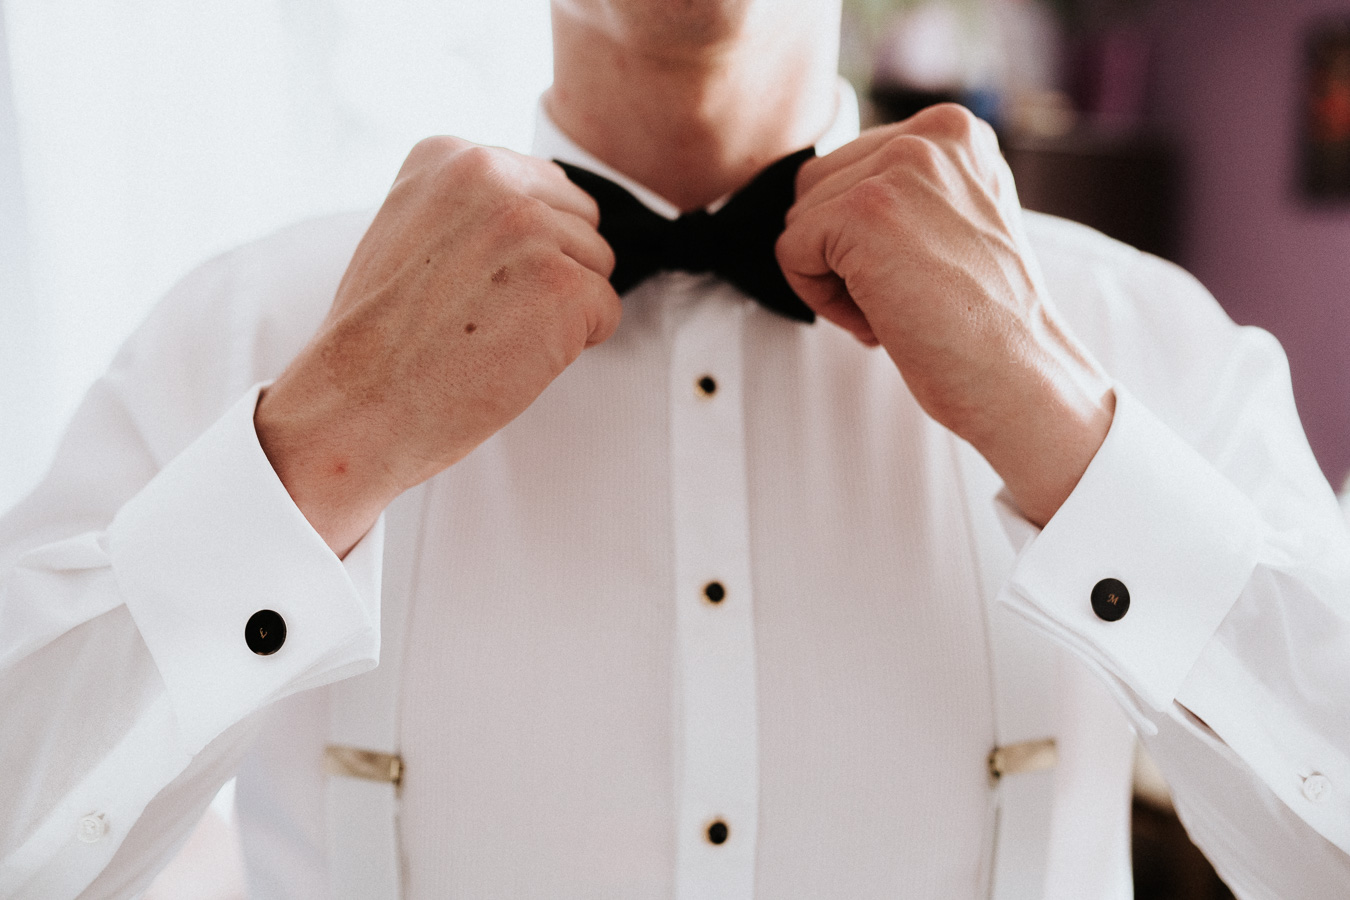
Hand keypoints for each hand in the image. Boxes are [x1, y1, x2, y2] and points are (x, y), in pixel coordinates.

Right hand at [256, 138, 619, 554]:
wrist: (357, 406)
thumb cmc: (378, 337)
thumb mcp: (407, 230)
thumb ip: (473, 206)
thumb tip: (548, 202)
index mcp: (451, 155)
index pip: (543, 186)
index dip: (523, 247)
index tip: (470, 282)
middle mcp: (492, 176)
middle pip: (580, 219)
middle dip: (553, 269)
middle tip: (489, 313)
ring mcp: (530, 229)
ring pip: (597, 265)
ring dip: (562, 308)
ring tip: (494, 334)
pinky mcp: (563, 286)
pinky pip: (606, 311)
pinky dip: (573, 345)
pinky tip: (514, 357)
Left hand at [776, 104, 1113, 525]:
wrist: (1018, 374)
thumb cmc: (984, 319)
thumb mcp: (955, 220)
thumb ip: (904, 191)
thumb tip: (826, 196)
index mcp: (952, 130)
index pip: (850, 168)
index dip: (864, 238)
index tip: (917, 273)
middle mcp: (928, 133)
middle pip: (816, 186)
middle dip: (840, 251)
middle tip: (901, 296)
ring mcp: (898, 166)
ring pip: (800, 219)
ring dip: (831, 276)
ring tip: (894, 306)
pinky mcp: (863, 210)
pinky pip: (791, 251)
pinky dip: (820, 299)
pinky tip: (878, 319)